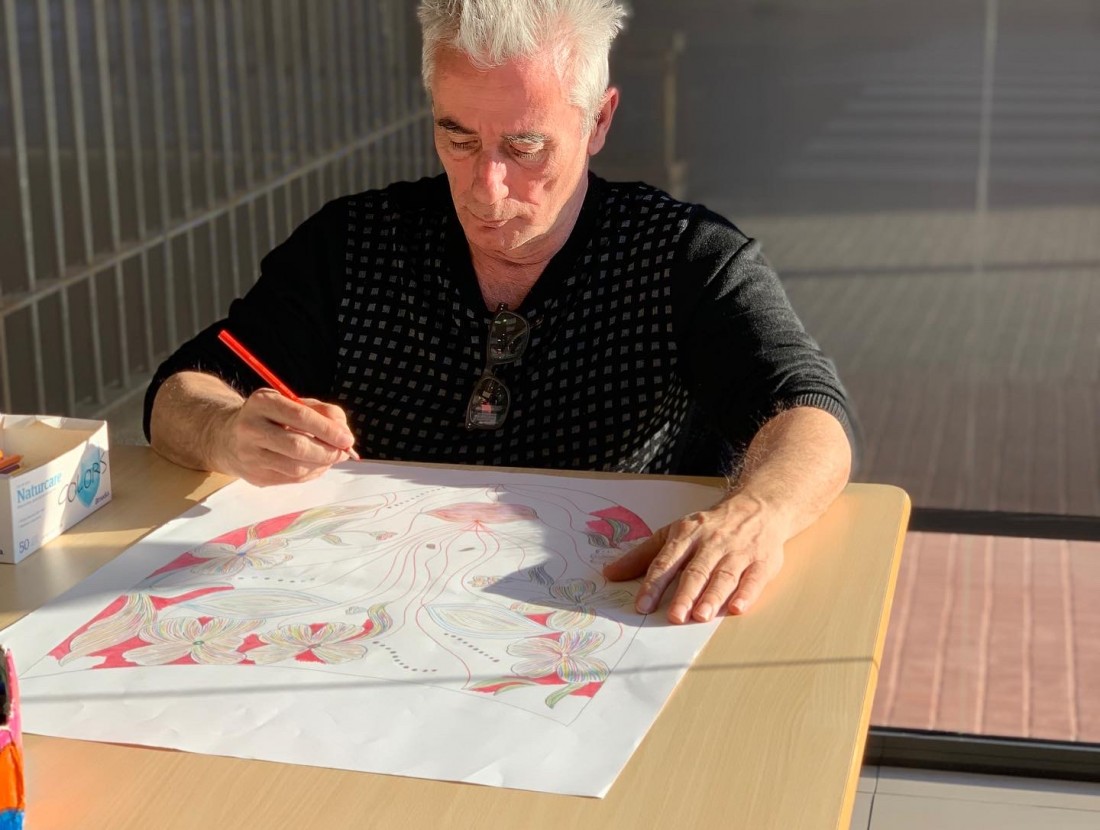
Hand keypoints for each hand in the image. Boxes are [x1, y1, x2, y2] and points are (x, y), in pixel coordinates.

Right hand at [215, 389, 357, 485]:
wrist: (229, 437)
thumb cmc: (271, 418)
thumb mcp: (294, 403)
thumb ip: (323, 412)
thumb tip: (344, 433)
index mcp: (262, 402)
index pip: (300, 416)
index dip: (328, 429)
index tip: (347, 439)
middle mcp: (250, 428)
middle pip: (297, 446)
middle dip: (327, 451)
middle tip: (343, 452)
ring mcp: (250, 455)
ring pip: (296, 467)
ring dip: (322, 465)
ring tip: (331, 457)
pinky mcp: (255, 476)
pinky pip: (292, 479)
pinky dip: (311, 473)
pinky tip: (316, 465)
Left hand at [602, 493, 784, 623]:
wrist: (758, 506)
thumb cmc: (709, 526)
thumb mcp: (673, 533)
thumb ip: (642, 556)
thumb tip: (610, 573)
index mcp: (687, 535)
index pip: (667, 561)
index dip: (654, 584)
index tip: (642, 605)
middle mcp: (712, 543)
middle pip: (696, 570)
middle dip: (685, 594)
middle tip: (674, 616)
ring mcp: (738, 552)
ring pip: (724, 575)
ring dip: (713, 596)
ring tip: (701, 616)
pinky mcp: (762, 562)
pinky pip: (754, 579)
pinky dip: (747, 594)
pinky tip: (737, 608)